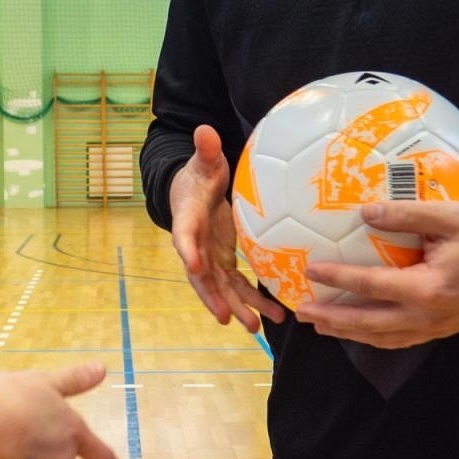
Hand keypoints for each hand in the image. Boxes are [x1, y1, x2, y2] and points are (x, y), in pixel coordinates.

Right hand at [169, 125, 285, 331]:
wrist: (194, 190)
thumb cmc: (199, 174)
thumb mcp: (203, 162)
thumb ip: (204, 151)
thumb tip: (204, 130)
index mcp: (187, 219)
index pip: (184, 236)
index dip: (188, 251)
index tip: (196, 265)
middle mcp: (196, 245)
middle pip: (201, 276)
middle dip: (213, 298)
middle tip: (226, 318)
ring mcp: (210, 257)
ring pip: (221, 288)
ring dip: (238, 308)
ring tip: (257, 328)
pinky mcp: (224, 261)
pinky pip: (238, 285)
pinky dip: (253, 300)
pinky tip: (275, 314)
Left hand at [298, 202, 458, 348]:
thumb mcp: (450, 218)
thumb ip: (406, 216)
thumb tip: (365, 213)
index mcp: (427, 289)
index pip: (371, 286)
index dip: (338, 278)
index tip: (310, 270)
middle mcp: (427, 315)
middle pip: (369, 324)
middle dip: (333, 319)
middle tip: (301, 312)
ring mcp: (435, 328)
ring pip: (382, 337)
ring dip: (349, 332)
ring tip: (320, 325)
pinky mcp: (442, 330)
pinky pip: (400, 340)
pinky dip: (374, 338)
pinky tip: (360, 332)